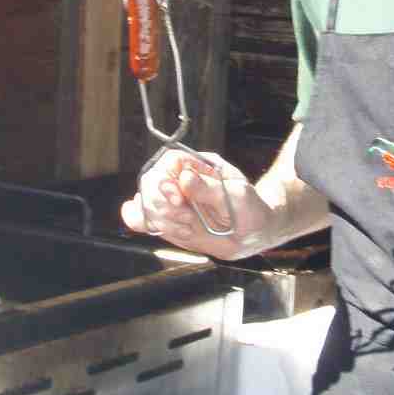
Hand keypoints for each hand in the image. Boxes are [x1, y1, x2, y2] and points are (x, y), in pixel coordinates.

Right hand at [120, 149, 273, 260]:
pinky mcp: (168, 220)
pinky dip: (140, 220)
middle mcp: (182, 181)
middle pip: (152, 181)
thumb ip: (210, 189)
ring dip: (162, 218)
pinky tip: (149, 225)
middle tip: (186, 218)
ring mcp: (173, 201)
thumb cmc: (249, 209)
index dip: (167, 178)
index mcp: (200, 166)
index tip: (178, 199)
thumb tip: (185, 177)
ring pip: (147, 202)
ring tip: (188, 228)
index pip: (170, 161)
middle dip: (163, 203)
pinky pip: (143, 218)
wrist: (252, 234)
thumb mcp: (238, 196)